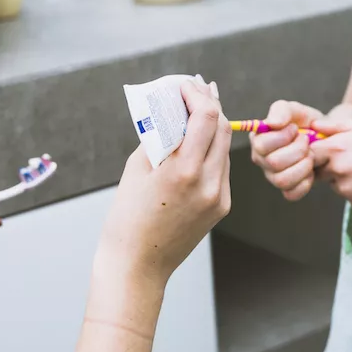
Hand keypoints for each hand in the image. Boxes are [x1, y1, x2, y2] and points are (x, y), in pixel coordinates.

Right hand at [98, 80, 231, 287]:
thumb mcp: (136, 169)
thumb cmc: (127, 219)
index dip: (198, 94)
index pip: (206, 117)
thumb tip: (171, 112)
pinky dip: (211, 149)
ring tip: (196, 108)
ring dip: (213, 125)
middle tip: (193, 89)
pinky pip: (221, 168)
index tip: (185, 84)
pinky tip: (198, 140)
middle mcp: (209, 183)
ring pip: (224, 147)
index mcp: (184, 172)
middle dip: (208, 104)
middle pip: (222, 128)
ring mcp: (219, 197)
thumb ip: (159, 137)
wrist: (137, 267)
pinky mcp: (222, 206)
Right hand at [249, 100, 326, 201]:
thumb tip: (273, 123)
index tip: (295, 128)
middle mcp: (262, 160)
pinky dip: (306, 182)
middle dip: (298, 150)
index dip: (282, 137)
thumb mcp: (295, 110)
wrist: (325, 137)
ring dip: (303, 165)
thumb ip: (282, 110)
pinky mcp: (287, 189)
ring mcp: (273, 176)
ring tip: (310, 154)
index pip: (261, 145)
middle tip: (307, 141)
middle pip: (274, 163)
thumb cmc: (305, 122)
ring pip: (282, 180)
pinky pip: (292, 194)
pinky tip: (311, 169)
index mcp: (258, 139)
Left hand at [310, 117, 351, 211]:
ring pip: (336, 185)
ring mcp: (347, 189)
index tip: (328, 151)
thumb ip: (336, 127)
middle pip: (320, 171)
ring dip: (346, 180)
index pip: (309, 154)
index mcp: (337, 148)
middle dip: (331, 166)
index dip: (316, 153)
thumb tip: (314, 127)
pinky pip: (351, 197)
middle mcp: (338, 170)